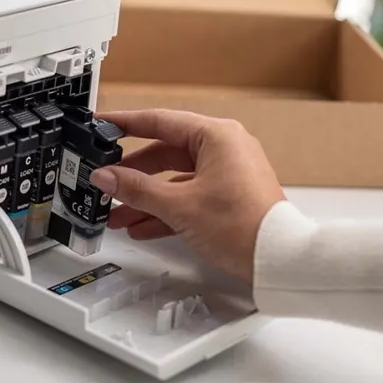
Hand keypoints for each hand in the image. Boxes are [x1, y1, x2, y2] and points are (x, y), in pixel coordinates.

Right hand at [90, 109, 284, 283]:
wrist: (279, 261)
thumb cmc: (246, 227)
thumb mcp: (179, 206)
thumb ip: (136, 189)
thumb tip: (107, 177)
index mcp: (216, 136)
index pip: (159, 121)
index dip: (125, 124)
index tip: (102, 125)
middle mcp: (225, 148)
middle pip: (165, 153)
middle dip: (133, 174)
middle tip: (105, 181)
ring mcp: (229, 172)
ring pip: (175, 178)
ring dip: (146, 197)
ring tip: (118, 213)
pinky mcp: (230, 195)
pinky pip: (189, 195)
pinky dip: (167, 208)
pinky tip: (143, 225)